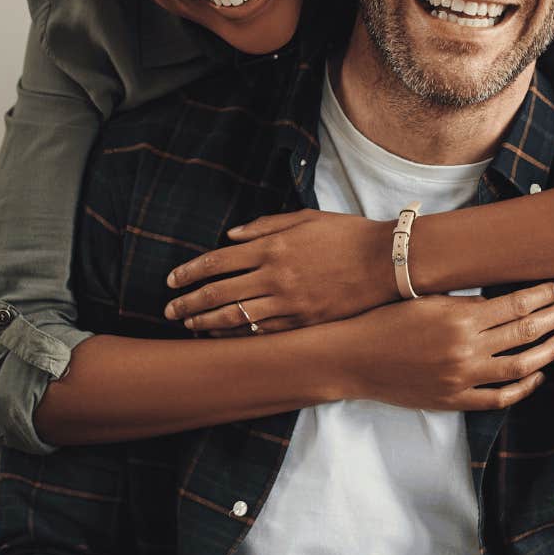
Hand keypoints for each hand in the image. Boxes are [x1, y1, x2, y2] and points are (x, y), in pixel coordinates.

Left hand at [163, 209, 395, 333]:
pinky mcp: (303, 322)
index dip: (189, 273)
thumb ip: (264, 226)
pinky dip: (237, 335)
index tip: (171, 281)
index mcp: (272, 247)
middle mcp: (275, 277)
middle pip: (218, 294)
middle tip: (169, 311)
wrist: (385, 262)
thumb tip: (230, 236)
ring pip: (235, 318)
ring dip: (206, 324)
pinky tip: (223, 336)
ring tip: (189, 326)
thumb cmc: (345, 234)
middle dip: (188, 303)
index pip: (217, 262)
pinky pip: (261, 332)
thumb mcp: (304, 218)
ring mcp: (288, 303)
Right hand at [330, 283, 553, 409]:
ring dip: (548, 352)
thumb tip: (501, 303)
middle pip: (526, 333)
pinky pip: (499, 398)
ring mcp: (462, 378)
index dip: (541, 296)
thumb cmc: (386, 321)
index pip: (515, 305)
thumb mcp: (427, 301)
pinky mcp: (454, 401)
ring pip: (520, 368)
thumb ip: (466, 303)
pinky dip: (523, 388)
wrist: (354, 359)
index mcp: (459, 318)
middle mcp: (466, 349)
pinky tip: (537, 375)